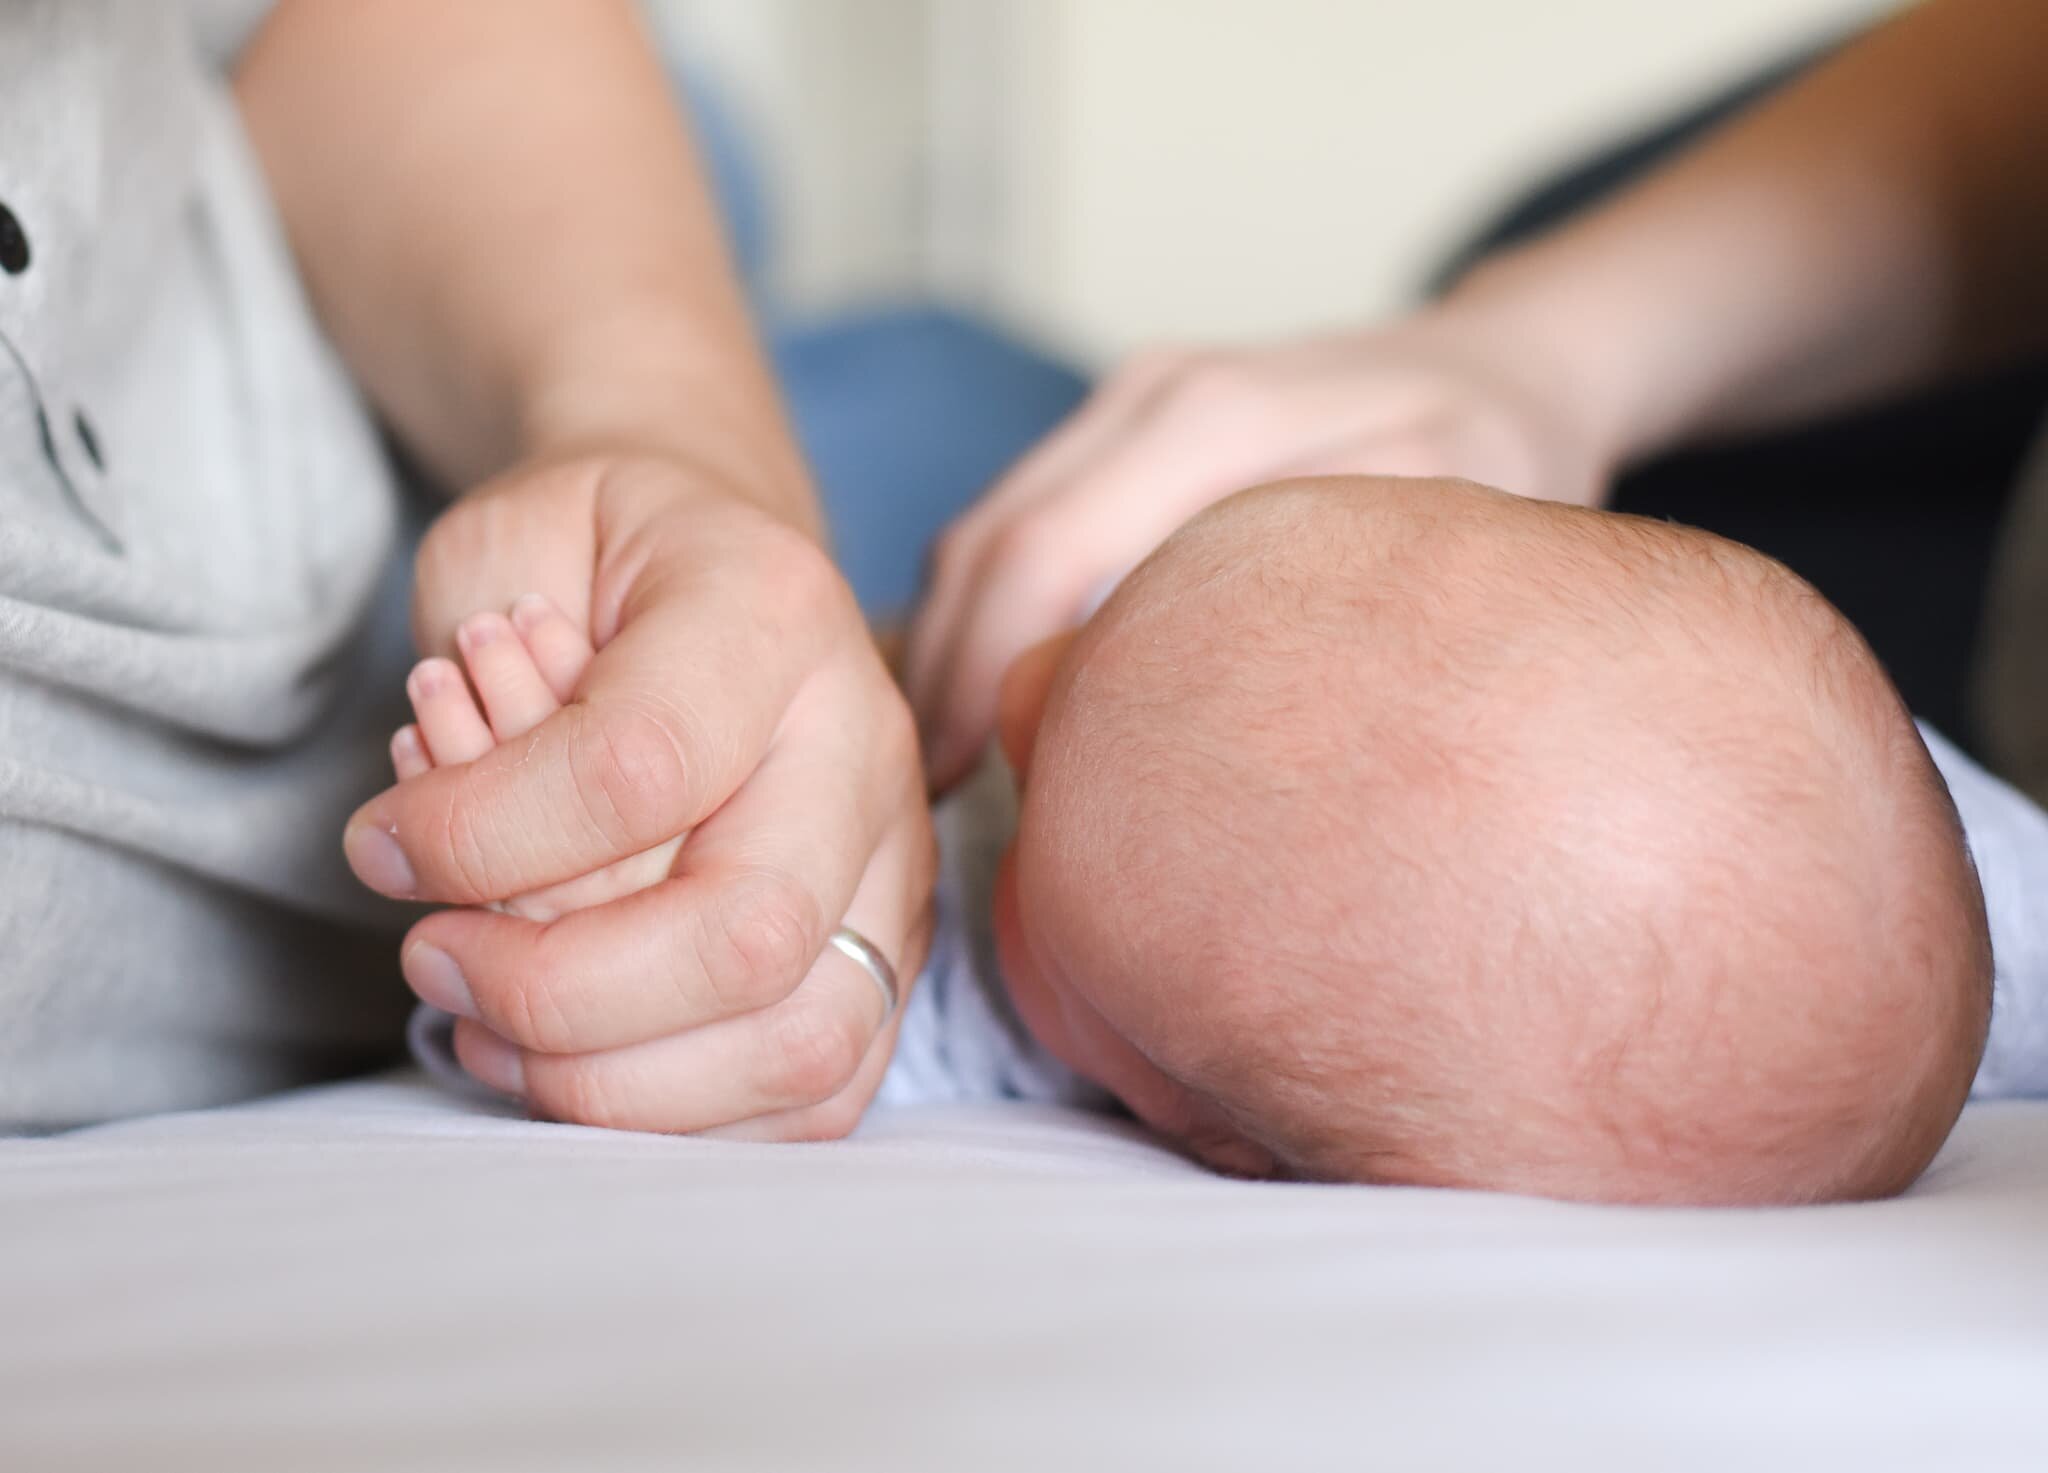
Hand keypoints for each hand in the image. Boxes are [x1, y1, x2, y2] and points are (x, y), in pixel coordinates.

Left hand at [346, 452, 934, 1138]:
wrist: (718, 571)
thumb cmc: (600, 555)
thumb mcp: (508, 537)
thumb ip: (465, 660)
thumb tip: (429, 843)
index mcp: (772, 611)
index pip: (640, 768)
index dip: (483, 838)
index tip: (384, 844)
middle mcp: (865, 743)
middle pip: (751, 935)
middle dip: (556, 992)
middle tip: (434, 958)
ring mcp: (896, 858)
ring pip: (804, 1043)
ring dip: (618, 1079)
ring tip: (491, 1031)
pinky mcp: (891, 947)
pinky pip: (825, 1089)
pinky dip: (687, 1115)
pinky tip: (573, 1065)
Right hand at [904, 306, 1614, 788]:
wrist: (1499, 363)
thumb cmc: (1491, 453)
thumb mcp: (1438, 519)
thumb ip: (1306, 589)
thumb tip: (1173, 700)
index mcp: (1208, 417)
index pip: (1037, 554)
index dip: (974, 674)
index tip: (950, 785)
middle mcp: (1145, 396)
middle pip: (983, 543)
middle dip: (934, 675)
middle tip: (915, 800)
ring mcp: (1124, 403)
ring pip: (982, 531)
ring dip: (942, 644)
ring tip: (930, 765)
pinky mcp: (1120, 427)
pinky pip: (1016, 522)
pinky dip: (977, 611)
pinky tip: (974, 697)